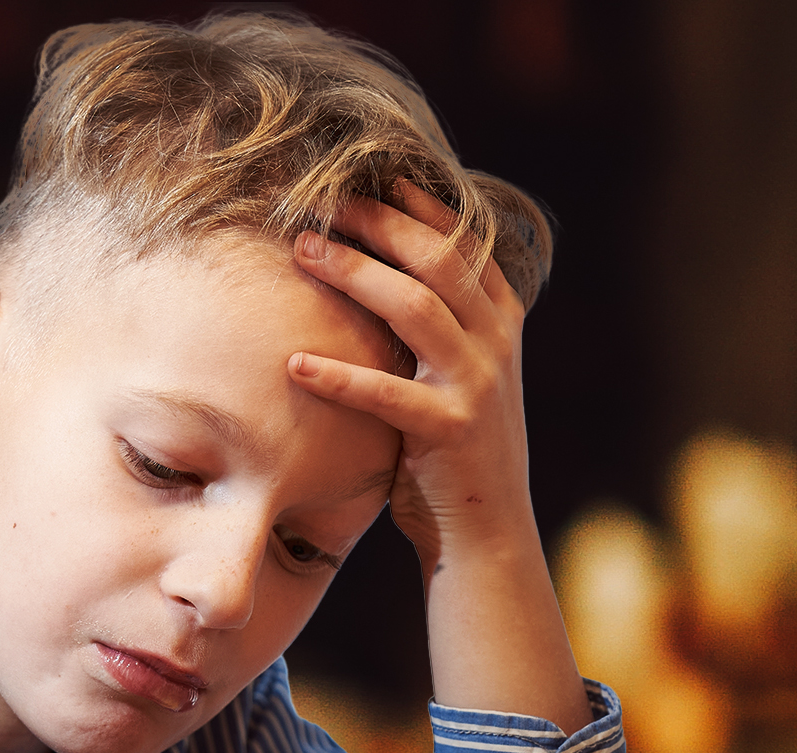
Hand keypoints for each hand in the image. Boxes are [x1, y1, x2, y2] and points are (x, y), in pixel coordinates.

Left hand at [285, 181, 535, 573]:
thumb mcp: (460, 375)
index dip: (416, 205)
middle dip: (378, 223)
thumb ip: (439, 326)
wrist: (488, 532)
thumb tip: (380, 270)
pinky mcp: (450, 430)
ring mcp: (477, 384)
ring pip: (415, 307)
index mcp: (501, 322)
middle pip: (437, 259)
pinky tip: (295, 365)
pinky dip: (338, 377)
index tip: (370, 176)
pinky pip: (386, 394)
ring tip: (304, 252)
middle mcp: (496, 344)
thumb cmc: (454, 450)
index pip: (462, 242)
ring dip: (354, 274)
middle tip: (321, 204)